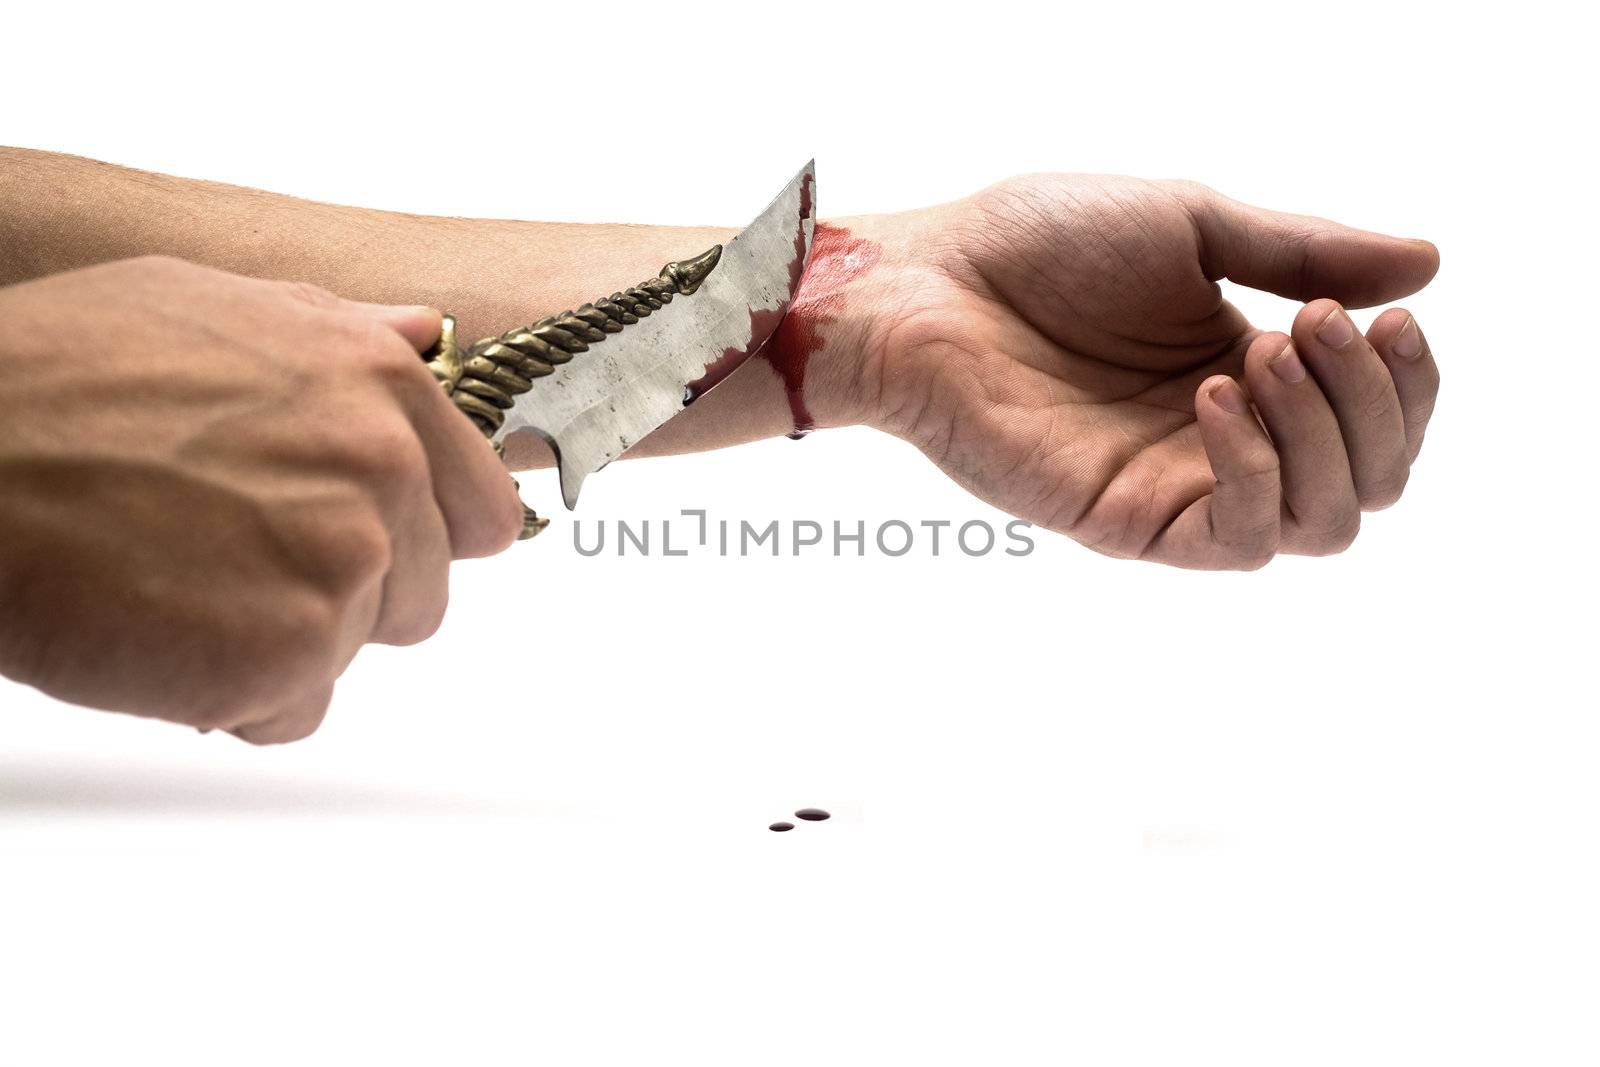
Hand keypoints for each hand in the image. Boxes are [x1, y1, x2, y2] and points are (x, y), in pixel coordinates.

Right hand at [0, 257, 523, 740]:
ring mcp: (344, 561)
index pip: (479, 506)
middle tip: (235, 561)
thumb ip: (337, 332)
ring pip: (356, 647)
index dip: (425, 534)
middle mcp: (382, 467)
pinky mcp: (291, 652)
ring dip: (284, 641)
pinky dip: (235, 696)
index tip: (380, 543)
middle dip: (345, 591)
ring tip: (182, 586)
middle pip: (423, 589)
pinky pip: (296, 709)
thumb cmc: (47, 383)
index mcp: (378, 383)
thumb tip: (414, 337)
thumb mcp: (206, 305)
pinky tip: (164, 635)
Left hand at [843, 175, 1439, 567]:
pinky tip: (1217, 395)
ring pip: (1322, 525)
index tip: (1385, 314)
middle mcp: (1226, 441)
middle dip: (1374, 406)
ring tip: (1268, 351)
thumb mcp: (1193, 227)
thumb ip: (1303, 252)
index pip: (1377, 418)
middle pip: (1370, 482)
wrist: (929, 283)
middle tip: (1319, 323)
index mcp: (1250, 372)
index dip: (1406, 380)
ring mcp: (1178, 487)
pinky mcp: (1127, 522)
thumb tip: (1430, 267)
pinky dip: (1255, 470)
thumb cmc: (1038, 246)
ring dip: (1325, 438)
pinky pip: (1235, 538)